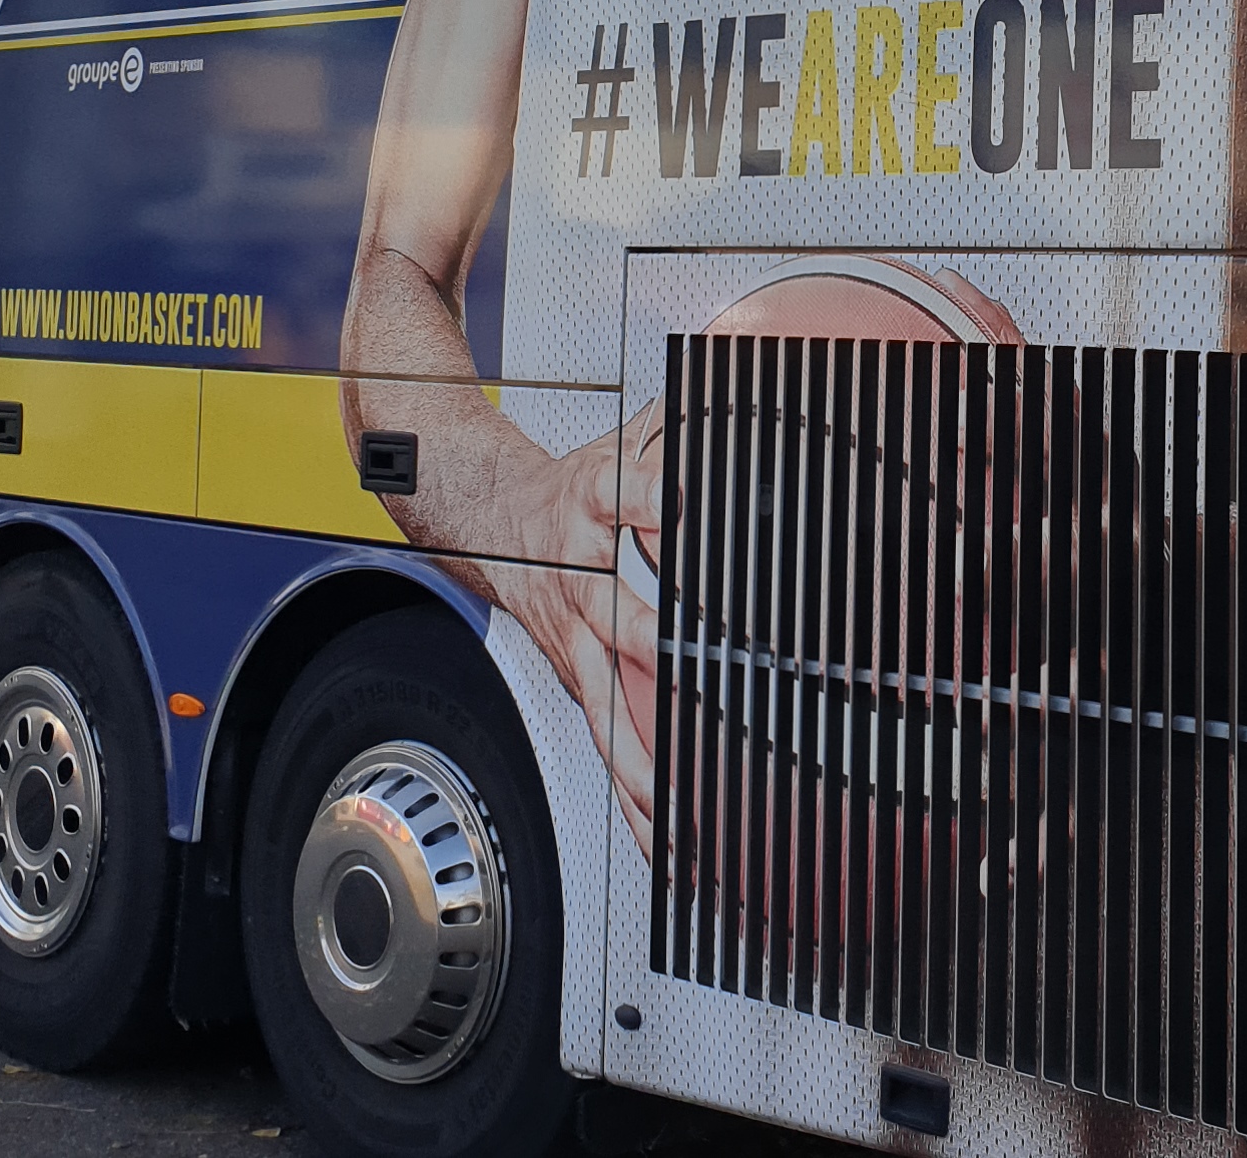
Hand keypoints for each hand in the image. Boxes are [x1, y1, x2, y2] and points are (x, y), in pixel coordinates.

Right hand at [471, 408, 667, 855]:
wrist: (484, 514)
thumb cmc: (579, 481)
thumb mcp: (626, 437)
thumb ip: (685, 424)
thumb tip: (762, 397)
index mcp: (598, 500)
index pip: (631, 493)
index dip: (657, 498)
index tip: (686, 504)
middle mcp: (583, 574)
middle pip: (621, 618)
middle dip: (662, 650)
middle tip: (709, 676)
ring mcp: (576, 636)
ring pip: (609, 704)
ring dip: (647, 764)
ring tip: (686, 819)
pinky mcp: (578, 676)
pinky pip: (608, 740)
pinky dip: (639, 800)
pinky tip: (671, 848)